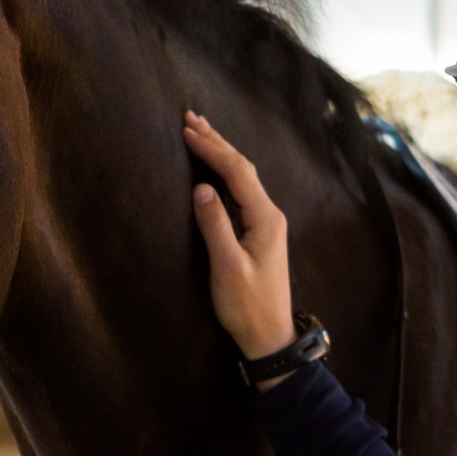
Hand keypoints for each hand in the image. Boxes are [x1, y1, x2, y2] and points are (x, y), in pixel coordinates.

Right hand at [183, 111, 296, 363]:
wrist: (270, 336)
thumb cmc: (247, 306)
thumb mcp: (226, 268)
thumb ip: (215, 226)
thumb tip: (201, 189)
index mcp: (264, 219)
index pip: (236, 172)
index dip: (212, 149)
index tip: (186, 131)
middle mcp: (269, 215)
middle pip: (242, 168)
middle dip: (216, 142)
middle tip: (190, 118)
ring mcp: (266, 223)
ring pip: (242, 178)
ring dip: (220, 154)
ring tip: (199, 132)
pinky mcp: (259, 233)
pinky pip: (241, 192)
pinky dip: (224, 174)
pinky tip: (213, 169)